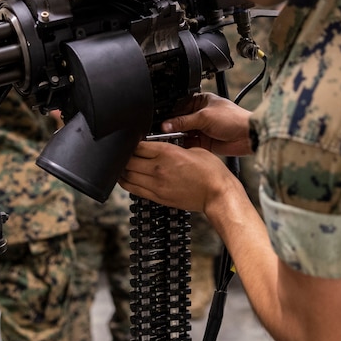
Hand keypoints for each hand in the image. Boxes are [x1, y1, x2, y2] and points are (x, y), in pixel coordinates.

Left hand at [119, 140, 237, 212]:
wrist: (218, 194)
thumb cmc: (211, 172)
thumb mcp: (194, 149)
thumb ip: (173, 147)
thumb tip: (160, 147)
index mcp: (167, 153)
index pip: (138, 146)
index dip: (132, 143)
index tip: (132, 142)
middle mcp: (158, 169)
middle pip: (128, 161)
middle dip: (124, 156)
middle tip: (125, 154)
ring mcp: (156, 185)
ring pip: (127, 176)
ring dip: (122, 170)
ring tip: (123, 166)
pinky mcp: (158, 197)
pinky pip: (134, 190)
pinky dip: (127, 183)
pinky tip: (127, 178)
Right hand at [162, 93, 253, 156]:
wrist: (248, 136)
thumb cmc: (234, 119)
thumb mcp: (204, 116)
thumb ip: (183, 121)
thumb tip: (166, 125)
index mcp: (201, 101)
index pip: (179, 106)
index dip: (170, 114)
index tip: (160, 121)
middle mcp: (200, 114)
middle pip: (180, 121)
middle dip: (172, 127)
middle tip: (162, 132)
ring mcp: (202, 129)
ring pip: (183, 133)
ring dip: (177, 137)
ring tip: (168, 140)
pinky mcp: (204, 142)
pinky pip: (189, 144)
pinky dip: (183, 146)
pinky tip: (177, 146)